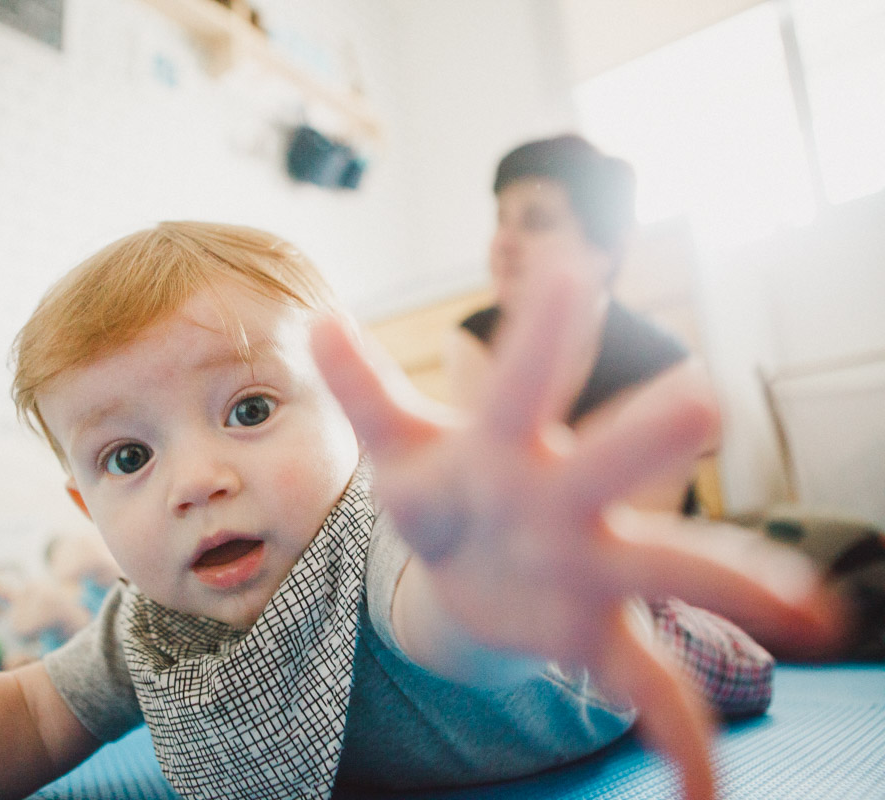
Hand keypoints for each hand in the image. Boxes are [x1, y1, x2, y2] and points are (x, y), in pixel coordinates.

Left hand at [311, 270, 842, 799]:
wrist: (465, 563)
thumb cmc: (438, 489)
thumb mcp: (395, 447)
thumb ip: (364, 388)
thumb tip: (322, 321)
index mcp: (508, 444)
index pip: (525, 379)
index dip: (543, 329)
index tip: (567, 264)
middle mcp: (568, 497)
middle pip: (611, 464)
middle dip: (645, 439)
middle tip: (700, 399)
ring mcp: (594, 567)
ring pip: (673, 569)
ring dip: (736, 586)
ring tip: (813, 612)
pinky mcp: (598, 634)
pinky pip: (651, 690)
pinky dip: (683, 741)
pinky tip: (708, 798)